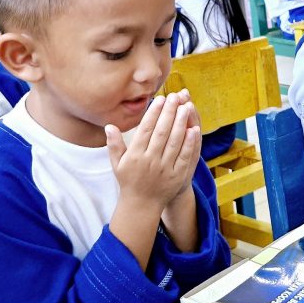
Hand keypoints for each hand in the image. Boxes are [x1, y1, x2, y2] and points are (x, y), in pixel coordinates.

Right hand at [106, 90, 201, 212]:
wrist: (141, 205)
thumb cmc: (129, 181)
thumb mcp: (118, 164)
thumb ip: (114, 144)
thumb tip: (109, 125)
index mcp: (135, 155)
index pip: (146, 129)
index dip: (154, 113)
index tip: (161, 99)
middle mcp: (150, 160)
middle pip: (161, 132)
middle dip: (169, 112)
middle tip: (176, 97)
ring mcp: (164, 168)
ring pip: (174, 142)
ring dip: (181, 123)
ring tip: (186, 107)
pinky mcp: (176, 176)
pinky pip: (184, 157)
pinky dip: (189, 143)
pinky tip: (194, 129)